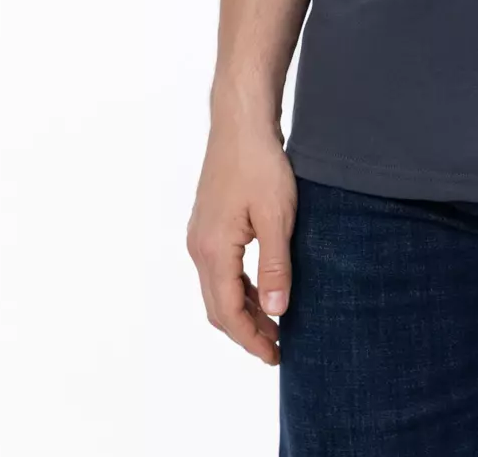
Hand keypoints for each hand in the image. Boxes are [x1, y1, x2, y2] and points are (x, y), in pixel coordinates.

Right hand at [186, 123, 297, 365]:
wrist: (240, 122)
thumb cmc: (260, 163)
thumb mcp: (278, 217)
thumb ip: (275, 266)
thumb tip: (276, 311)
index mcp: (213, 250)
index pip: (228, 312)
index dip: (251, 339)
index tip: (276, 356)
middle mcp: (199, 247)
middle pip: (218, 306)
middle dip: (246, 331)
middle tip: (278, 348)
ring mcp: (201, 235)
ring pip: (218, 289)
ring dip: (243, 310)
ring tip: (274, 322)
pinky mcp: (208, 223)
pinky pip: (220, 269)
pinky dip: (239, 287)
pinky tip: (262, 287)